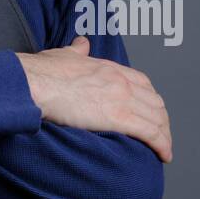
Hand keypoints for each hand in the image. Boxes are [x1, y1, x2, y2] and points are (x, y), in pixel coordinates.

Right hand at [16, 35, 172, 161]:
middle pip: (155, 102)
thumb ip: (76, 50)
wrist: (34, 82)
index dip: (151, 99)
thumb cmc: (41, 72)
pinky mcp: (119, 117)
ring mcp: (122, 98)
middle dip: (161, 120)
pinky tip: (164, 155)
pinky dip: (162, 145)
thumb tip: (81, 43)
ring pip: (157, 118)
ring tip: (164, 151)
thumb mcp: (63, 54)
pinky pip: (150, 133)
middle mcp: (121, 81)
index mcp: (110, 68)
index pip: (143, 83)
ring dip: (165, 136)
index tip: (151, 112)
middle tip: (160, 135)